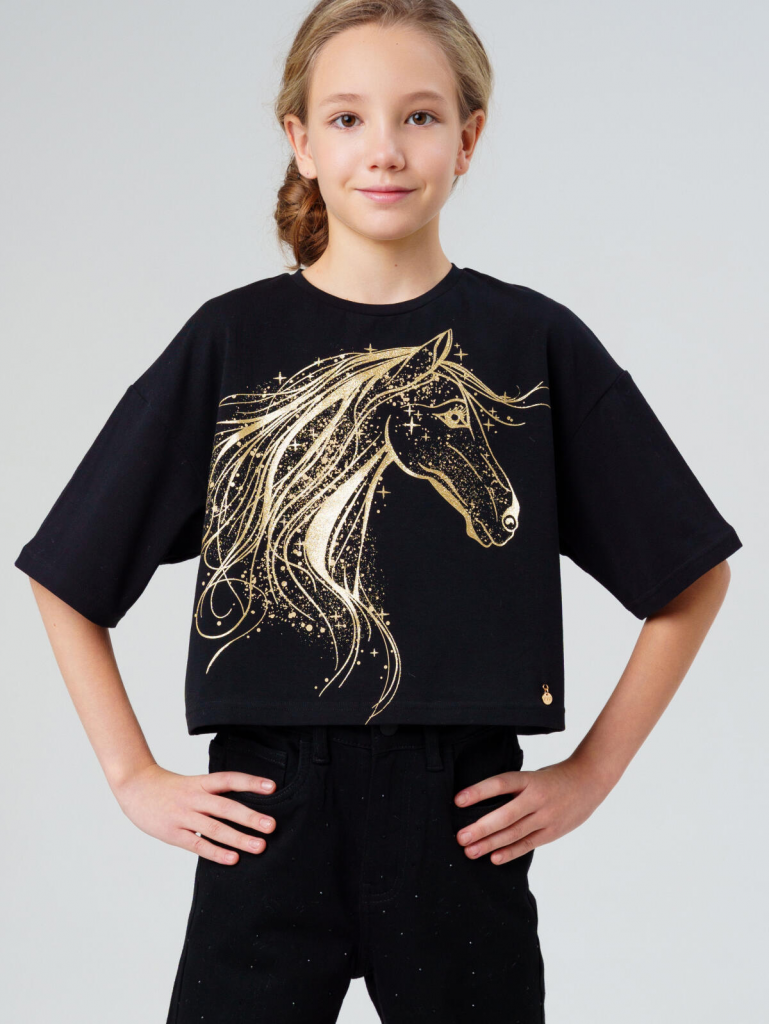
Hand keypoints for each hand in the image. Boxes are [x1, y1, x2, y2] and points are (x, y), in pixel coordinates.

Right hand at [112, 762, 280, 864]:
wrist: (135, 787)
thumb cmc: (169, 788)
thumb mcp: (193, 783)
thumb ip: (214, 794)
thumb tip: (245, 808)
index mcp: (200, 783)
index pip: (229, 779)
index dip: (250, 782)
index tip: (272, 787)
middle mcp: (194, 798)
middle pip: (226, 807)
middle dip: (250, 817)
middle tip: (272, 826)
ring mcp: (183, 816)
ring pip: (214, 828)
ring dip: (238, 838)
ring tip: (259, 846)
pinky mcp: (172, 833)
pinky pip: (197, 844)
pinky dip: (216, 852)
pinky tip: (233, 859)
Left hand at [454, 756, 610, 863]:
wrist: (589, 782)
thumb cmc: (554, 778)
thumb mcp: (533, 776)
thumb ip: (513, 789)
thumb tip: (482, 803)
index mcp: (529, 779)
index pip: (500, 783)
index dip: (479, 792)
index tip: (458, 800)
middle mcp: (537, 798)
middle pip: (505, 815)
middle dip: (481, 828)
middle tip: (460, 837)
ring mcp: (546, 817)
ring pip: (515, 833)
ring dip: (491, 844)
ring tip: (470, 851)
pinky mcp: (552, 832)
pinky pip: (528, 844)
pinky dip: (511, 852)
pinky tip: (494, 858)